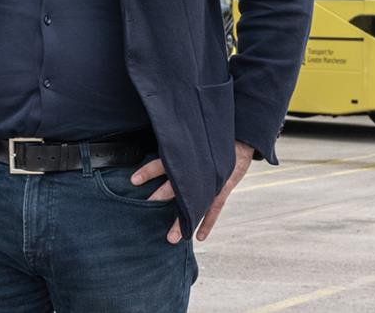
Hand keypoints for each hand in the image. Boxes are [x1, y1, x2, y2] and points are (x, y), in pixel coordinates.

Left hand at [130, 140, 254, 244]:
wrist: (241, 136)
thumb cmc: (210, 137)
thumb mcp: (194, 136)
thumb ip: (176, 143)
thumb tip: (156, 140)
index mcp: (187, 155)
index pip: (163, 163)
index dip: (148, 171)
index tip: (133, 181)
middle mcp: (197, 170)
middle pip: (175, 187)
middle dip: (160, 199)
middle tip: (146, 210)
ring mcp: (211, 182)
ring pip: (195, 204)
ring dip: (183, 222)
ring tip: (173, 239)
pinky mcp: (223, 188)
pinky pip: (215, 209)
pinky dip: (208, 223)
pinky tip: (199, 237)